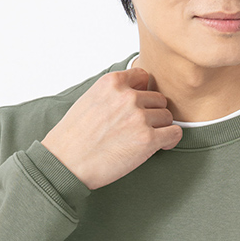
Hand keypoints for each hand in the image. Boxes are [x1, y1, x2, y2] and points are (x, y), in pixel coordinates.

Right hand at [41, 66, 182, 189]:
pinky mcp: (148, 139)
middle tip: (139, 129)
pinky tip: (159, 146)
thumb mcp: (89, 100)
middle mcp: (128, 96)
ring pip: (167, 117)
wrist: (65, 163)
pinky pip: (174, 134)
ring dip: (160, 128)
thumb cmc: (73, 137)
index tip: (138, 107)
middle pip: (158, 99)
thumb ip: (113, 93)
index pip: (143, 77)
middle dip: (152, 113)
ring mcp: (139, 117)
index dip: (143, 93)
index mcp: (112, 82)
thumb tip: (136, 93)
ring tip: (144, 140)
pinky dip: (170, 141)